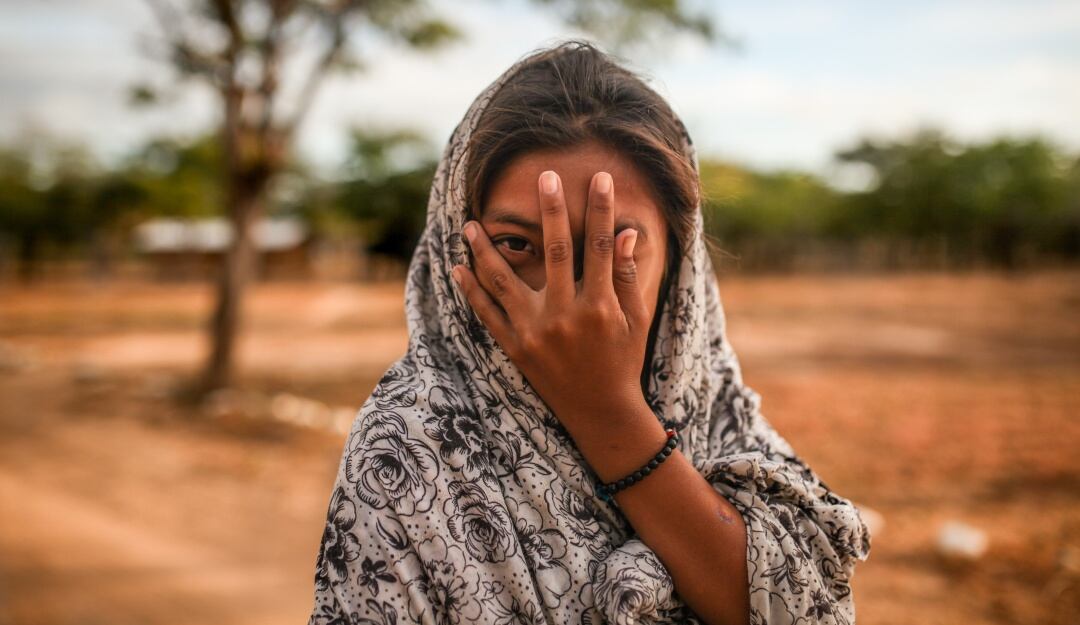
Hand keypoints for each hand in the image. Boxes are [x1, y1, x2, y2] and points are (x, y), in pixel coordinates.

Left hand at [452, 169, 650, 438]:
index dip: (600, 209)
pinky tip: (458, 269)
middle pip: (556, 251)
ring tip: (469, 224)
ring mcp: (536, 332)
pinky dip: (471, 291)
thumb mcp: (635, 321)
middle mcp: (565, 315)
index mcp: (599, 306)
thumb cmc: (622, 362)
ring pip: (506, 281)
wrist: (600, 413)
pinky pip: (488, 314)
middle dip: (551, 211)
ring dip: (485, 250)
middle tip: (545, 177)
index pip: (600, 246)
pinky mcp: (516, 348)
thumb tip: (625, 232)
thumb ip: (627, 277)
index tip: (598, 178)